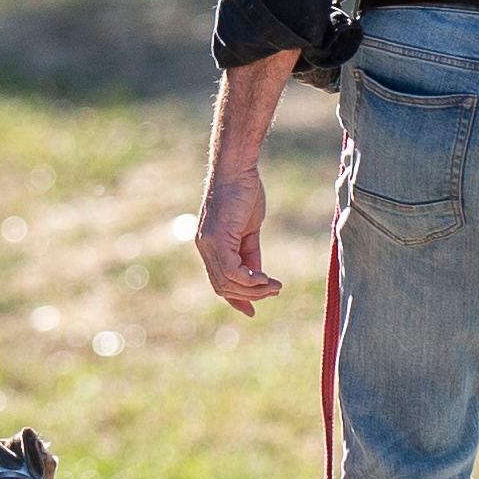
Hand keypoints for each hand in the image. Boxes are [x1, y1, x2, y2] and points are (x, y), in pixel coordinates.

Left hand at [196, 167, 280, 312]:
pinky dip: (250, 279)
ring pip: (228, 282)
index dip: (235, 298)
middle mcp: (204, 247)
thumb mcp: (248, 229)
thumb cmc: (244, 192)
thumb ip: (249, 253)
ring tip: (274, 285)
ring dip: (254, 289)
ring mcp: (208, 244)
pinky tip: (266, 279)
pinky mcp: (217, 239)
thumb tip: (257, 278)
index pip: (219, 281)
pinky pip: (233, 271)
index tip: (252, 310)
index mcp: (210, 245)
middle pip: (222, 286)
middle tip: (274, 290)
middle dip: (249, 295)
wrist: (237, 168)